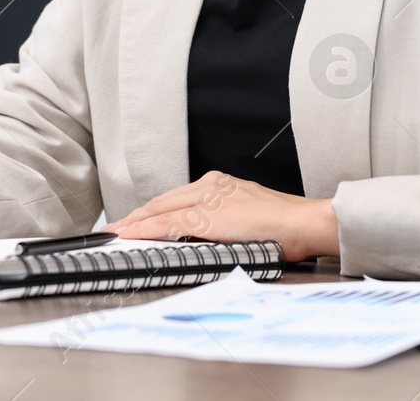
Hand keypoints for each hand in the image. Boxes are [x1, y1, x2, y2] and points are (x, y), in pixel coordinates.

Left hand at [104, 171, 338, 261]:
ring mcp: (209, 197)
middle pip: (163, 201)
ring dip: (136, 221)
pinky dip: (147, 228)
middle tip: (114, 227)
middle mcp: (211, 185)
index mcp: (220, 185)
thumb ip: (224, 221)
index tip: (133, 220)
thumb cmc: (284, 226)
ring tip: (117, 232)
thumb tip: (206, 236)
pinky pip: (169, 222)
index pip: (176, 198)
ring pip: (161, 209)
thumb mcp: (248, 219)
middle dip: (136, 215)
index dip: (152, 211)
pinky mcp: (208, 214)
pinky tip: (133, 234)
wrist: (304, 223)